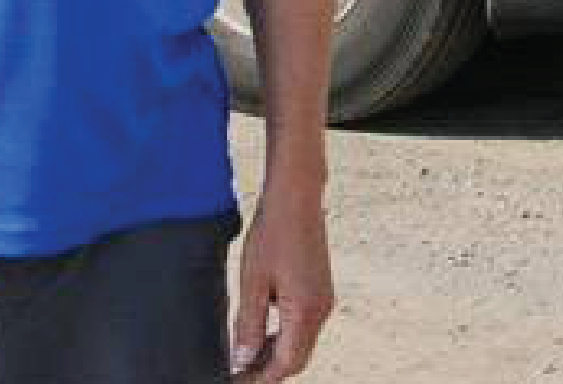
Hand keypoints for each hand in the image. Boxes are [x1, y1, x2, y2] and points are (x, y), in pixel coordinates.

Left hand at [229, 186, 333, 381]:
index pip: (285, 364)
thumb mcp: (252, 279)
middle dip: (270, 370)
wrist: (297, 196)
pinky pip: (304, 324)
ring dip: (278, 352)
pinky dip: (285, 333)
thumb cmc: (272, 233)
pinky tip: (264, 327)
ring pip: (302, 342)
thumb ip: (249, 323)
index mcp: (305, 312)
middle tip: (241, 373)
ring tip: (247, 355)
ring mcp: (324, 299)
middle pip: (297, 358)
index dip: (262, 378)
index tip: (238, 381)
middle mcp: (321, 311)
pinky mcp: (320, 288)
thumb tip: (243, 359)